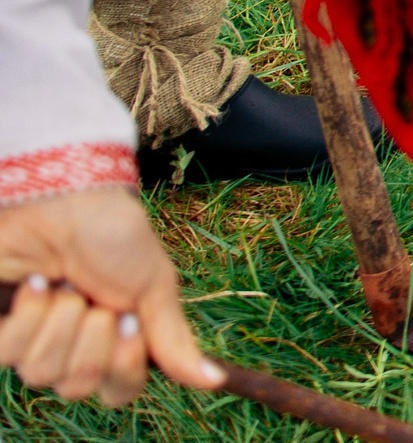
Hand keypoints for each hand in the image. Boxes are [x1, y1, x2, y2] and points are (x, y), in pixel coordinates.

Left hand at [0, 188, 221, 406]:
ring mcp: (35, 339)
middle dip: (92, 338)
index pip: (119, 390)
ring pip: (42, 372)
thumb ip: (174, 338)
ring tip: (65, 286)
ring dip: (61, 322)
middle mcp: (75, 346)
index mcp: (116, 339)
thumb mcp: (154, 285)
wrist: (68, 201)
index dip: (123, 368)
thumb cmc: (113, 234)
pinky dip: (29, 315)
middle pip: (78, 385)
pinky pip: (9, 355)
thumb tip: (212, 380)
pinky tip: (36, 286)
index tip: (130, 328)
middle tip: (97, 301)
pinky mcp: (2, 330)